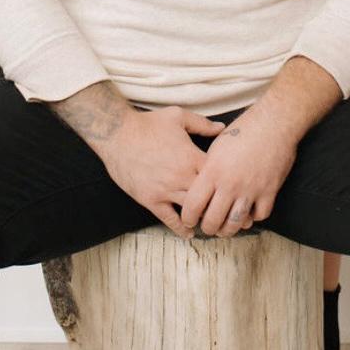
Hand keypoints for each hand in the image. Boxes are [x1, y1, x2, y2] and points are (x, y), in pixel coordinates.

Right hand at [95, 106, 226, 237]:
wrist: (118, 134)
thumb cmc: (148, 123)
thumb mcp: (178, 116)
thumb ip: (202, 124)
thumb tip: (222, 128)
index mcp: (192, 157)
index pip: (218, 176)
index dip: (227, 182)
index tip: (232, 186)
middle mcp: (182, 177)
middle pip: (209, 198)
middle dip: (218, 203)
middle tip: (226, 209)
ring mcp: (166, 190)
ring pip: (192, 211)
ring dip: (202, 216)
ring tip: (210, 221)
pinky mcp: (151, 200)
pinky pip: (169, 219)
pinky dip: (180, 228)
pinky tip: (188, 233)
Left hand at [180, 106, 298, 237]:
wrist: (274, 122)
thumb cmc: (244, 129)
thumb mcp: (217, 144)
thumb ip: (208, 167)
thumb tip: (200, 184)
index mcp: (213, 170)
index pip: (193, 204)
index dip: (188, 216)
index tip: (188, 219)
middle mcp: (230, 183)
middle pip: (213, 220)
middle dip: (207, 228)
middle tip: (207, 226)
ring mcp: (251, 189)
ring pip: (235, 224)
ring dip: (228, 230)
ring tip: (224, 228)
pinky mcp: (269, 191)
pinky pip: (259, 216)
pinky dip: (252, 218)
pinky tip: (248, 214)